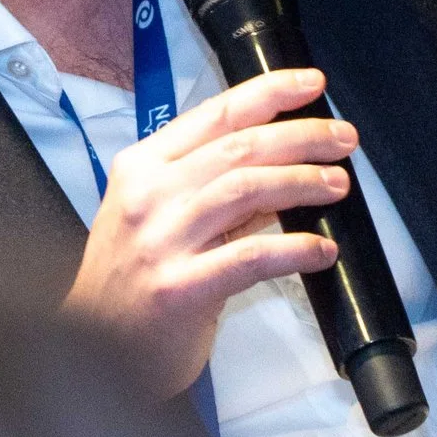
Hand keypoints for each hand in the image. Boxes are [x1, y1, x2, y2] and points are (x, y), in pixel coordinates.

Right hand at [64, 67, 353, 396]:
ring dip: (302, 182)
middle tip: (343, 139)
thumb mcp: (157, 218)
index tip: (311, 84)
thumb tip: (282, 166)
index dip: (270, 92)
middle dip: (301, 136)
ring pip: (246, 189)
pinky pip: (250, 257)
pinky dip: (294, 248)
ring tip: (337, 184)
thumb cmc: (130, 281)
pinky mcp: (180, 288)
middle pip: (239, 147)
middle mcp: (147, 196)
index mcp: (141, 166)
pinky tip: (321, 249)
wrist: (93, 352)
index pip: (215, 114)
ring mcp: (161, 241)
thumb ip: (214, 190)